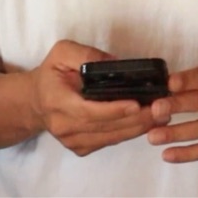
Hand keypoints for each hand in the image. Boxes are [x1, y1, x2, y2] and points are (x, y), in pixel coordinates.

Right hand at [29, 40, 162, 156]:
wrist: (36, 100)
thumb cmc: (52, 72)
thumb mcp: (62, 52)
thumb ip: (85, 54)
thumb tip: (113, 63)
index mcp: (57, 100)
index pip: (88, 111)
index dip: (113, 110)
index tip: (136, 104)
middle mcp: (63, 125)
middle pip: (104, 127)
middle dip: (135, 119)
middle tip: (161, 108)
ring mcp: (71, 140)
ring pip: (109, 138)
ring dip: (137, 128)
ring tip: (161, 115)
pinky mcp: (80, 147)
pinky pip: (107, 142)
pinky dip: (128, 134)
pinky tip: (146, 123)